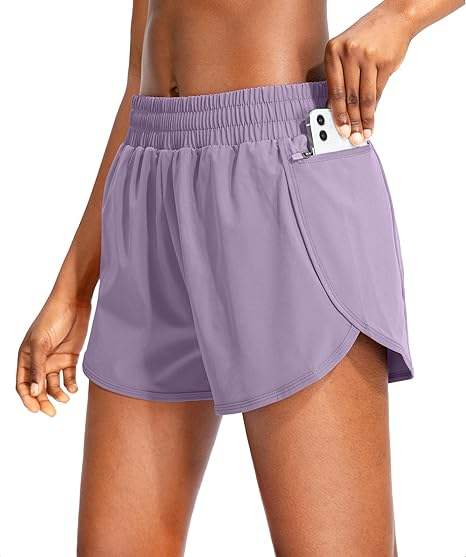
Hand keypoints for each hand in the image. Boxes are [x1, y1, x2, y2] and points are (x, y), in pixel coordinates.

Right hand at [16, 296, 90, 415]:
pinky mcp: (70, 356)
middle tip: (52, 412)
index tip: (36, 409)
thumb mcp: (41, 343)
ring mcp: (55, 359)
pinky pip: (69, 376)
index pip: (22, 384)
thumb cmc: (52, 318)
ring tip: (66, 398)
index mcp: (26, 357)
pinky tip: (74, 389)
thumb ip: (37, 368)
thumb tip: (33, 392)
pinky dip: (71, 384)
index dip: (27, 399)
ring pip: (54, 384)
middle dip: (43, 401)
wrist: (74, 303)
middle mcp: (39, 361)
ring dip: (58, 394)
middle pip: (38, 388)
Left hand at [325, 4, 413, 144]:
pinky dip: (375, 108)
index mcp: (333, 51)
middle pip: (349, 96)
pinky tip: (372, 119)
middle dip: (351, 121)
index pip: (333, 90)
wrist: (395, 18)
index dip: (337, 114)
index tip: (339, 129)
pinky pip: (378, 91)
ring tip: (364, 133)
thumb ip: (340, 77)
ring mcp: (367, 57)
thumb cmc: (368, 38)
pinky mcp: (385, 62)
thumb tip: (336, 110)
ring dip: (364, 119)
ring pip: (364, 97)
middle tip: (352, 137)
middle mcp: (348, 53)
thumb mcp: (346, 52)